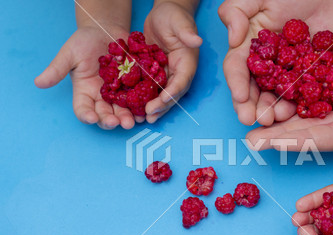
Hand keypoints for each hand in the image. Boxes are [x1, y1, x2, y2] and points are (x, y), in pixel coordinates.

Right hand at [35, 26, 138, 129]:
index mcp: (85, 93)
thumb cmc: (85, 41)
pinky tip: (147, 108)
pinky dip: (143, 106)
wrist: (107, 30)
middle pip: (105, 115)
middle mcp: (102, 98)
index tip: (91, 118)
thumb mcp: (69, 53)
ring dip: (128, 118)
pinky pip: (140, 100)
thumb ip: (57, 69)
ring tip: (133, 121)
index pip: (83, 109)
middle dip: (111, 120)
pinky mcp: (135, 88)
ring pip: (123, 111)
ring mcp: (119, 94)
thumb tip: (38, 82)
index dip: (87, 116)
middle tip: (117, 123)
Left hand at [143, 1, 201, 122]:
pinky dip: (142, 99)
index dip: (172, 92)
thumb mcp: (179, 21)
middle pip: (171, 94)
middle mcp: (178, 73)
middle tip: (149, 116)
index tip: (162, 100)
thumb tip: (197, 41)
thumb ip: (187, 32)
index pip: (181, 81)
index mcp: (187, 63)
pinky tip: (132, 107)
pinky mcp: (154, 74)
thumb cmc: (174, 15)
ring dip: (152, 108)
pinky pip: (149, 89)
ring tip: (142, 119)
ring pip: (160, 96)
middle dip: (161, 106)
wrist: (163, 14)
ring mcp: (166, 75)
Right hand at [218, 0, 332, 125]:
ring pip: (279, 96)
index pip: (237, 68)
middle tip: (255, 119)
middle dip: (252, 106)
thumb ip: (235, 11)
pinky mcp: (315, 75)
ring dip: (274, 111)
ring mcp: (291, 71)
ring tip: (275, 119)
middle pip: (256, 89)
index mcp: (250, 46)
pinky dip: (302, 106)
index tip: (240, 96)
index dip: (237, 83)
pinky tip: (299, 115)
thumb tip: (232, 39)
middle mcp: (269, 62)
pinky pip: (307, 93)